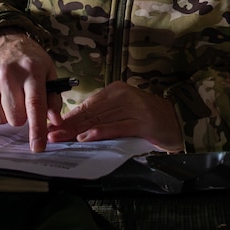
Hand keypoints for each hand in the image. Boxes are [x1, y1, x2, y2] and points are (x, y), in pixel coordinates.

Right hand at [0, 31, 61, 151]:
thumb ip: (53, 97)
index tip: (37, 148)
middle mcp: (8, 73)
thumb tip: (55, 120)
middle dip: (21, 117)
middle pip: (16, 117)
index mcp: (31, 70)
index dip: (37, 129)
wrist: (3, 39)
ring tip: (8, 97)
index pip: (35, 105)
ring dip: (6, 114)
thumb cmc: (29, 59)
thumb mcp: (48, 72)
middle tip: (22, 102)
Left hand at [48, 81, 183, 151]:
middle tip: (51, 134)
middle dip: (69, 125)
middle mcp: (123, 96)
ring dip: (78, 130)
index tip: (53, 126)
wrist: (178, 121)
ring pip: (100, 120)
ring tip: (62, 138)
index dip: (69, 117)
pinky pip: (117, 127)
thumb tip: (77, 126)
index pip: (87, 105)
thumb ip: (104, 117)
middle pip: (90, 113)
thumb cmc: (149, 119)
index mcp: (116, 91)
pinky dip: (100, 132)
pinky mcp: (142, 121)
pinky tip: (87, 137)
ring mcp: (133, 108)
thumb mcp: (124, 113)